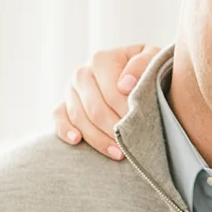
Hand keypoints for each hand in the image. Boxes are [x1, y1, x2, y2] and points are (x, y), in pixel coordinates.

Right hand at [50, 44, 160, 159]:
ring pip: (79, 117)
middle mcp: (82, 73)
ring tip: (118, 153)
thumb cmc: (147, 68)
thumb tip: (125, 85)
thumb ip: (142, 64)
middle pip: (95, 109)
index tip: (142, 128)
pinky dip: (64, 130)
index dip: (127, 114)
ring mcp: (70, 90)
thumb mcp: (152, 58)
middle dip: (115, 130)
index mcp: (102, 60)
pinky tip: (76, 140)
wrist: (136, 73)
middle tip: (133, 146)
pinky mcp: (63, 104)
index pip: (112, 93)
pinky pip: (58, 118)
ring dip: (98, 138)